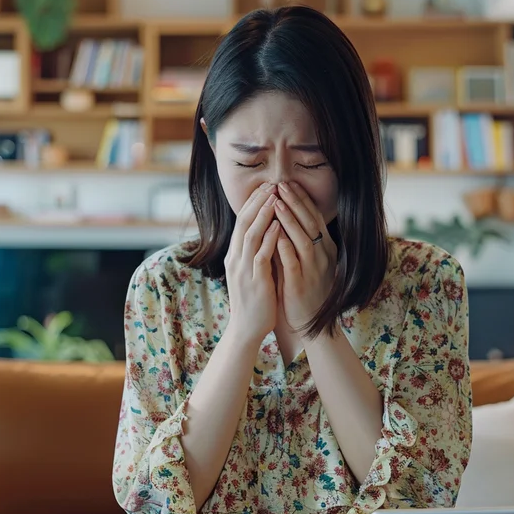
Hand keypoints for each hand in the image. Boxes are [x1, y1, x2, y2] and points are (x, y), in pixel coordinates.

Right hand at [224, 183, 280, 343]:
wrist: (247, 329)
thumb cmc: (254, 301)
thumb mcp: (250, 272)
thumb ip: (255, 253)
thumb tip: (268, 232)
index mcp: (234, 256)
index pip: (241, 222)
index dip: (253, 203)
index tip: (266, 187)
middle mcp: (235, 259)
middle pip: (244, 223)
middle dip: (258, 202)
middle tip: (271, 184)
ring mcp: (243, 269)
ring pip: (251, 234)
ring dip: (264, 214)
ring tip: (276, 198)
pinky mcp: (254, 281)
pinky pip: (261, 254)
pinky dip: (270, 238)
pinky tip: (279, 225)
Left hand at [273, 181, 336, 334]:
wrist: (309, 324)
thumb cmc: (302, 290)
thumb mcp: (303, 261)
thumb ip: (295, 241)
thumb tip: (281, 216)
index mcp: (325, 249)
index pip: (314, 218)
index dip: (302, 200)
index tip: (288, 183)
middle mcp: (323, 257)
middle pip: (310, 223)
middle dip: (295, 202)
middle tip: (281, 184)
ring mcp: (313, 271)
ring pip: (304, 240)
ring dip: (290, 220)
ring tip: (276, 202)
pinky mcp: (301, 284)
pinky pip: (294, 262)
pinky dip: (285, 247)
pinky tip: (275, 234)